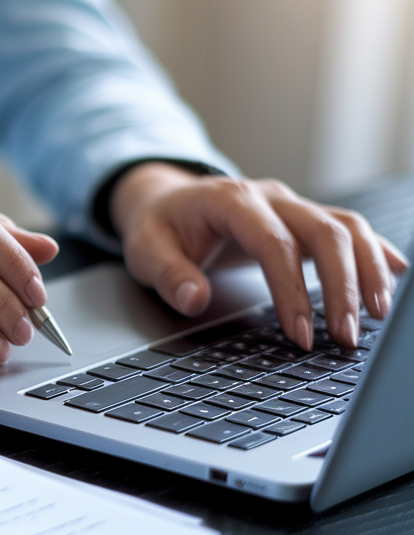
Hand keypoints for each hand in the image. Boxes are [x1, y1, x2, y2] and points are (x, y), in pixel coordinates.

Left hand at [110, 162, 408, 348]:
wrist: (164, 200)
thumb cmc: (158, 226)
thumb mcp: (145, 250)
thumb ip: (168, 275)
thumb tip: (192, 299)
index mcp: (231, 201)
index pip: (274, 244)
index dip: (292, 290)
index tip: (300, 333)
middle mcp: (270, 197)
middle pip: (324, 232)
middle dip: (341, 286)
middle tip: (346, 337)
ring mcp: (291, 205)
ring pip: (346, 227)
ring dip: (368, 270)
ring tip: (378, 315)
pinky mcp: (303, 218)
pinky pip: (349, 228)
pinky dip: (375, 251)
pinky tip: (396, 275)